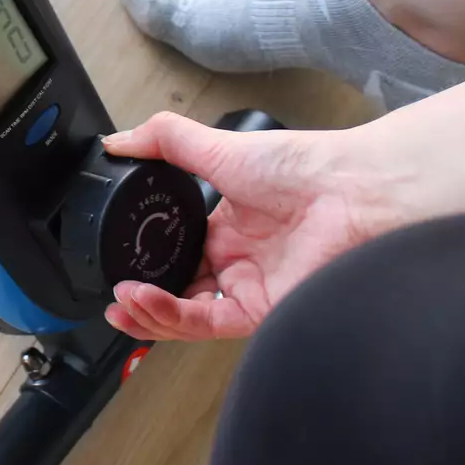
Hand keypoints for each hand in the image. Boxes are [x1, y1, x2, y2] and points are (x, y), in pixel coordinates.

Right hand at [101, 112, 404, 340]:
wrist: (351, 190)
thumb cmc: (301, 166)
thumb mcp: (216, 146)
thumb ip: (164, 141)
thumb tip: (117, 141)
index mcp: (228, 225)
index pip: (177, 252)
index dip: (144, 261)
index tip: (116, 259)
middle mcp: (238, 260)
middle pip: (178, 288)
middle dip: (141, 296)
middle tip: (113, 292)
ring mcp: (249, 287)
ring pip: (187, 313)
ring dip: (149, 311)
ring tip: (122, 300)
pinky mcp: (262, 310)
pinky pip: (207, 322)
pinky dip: (172, 315)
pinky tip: (146, 302)